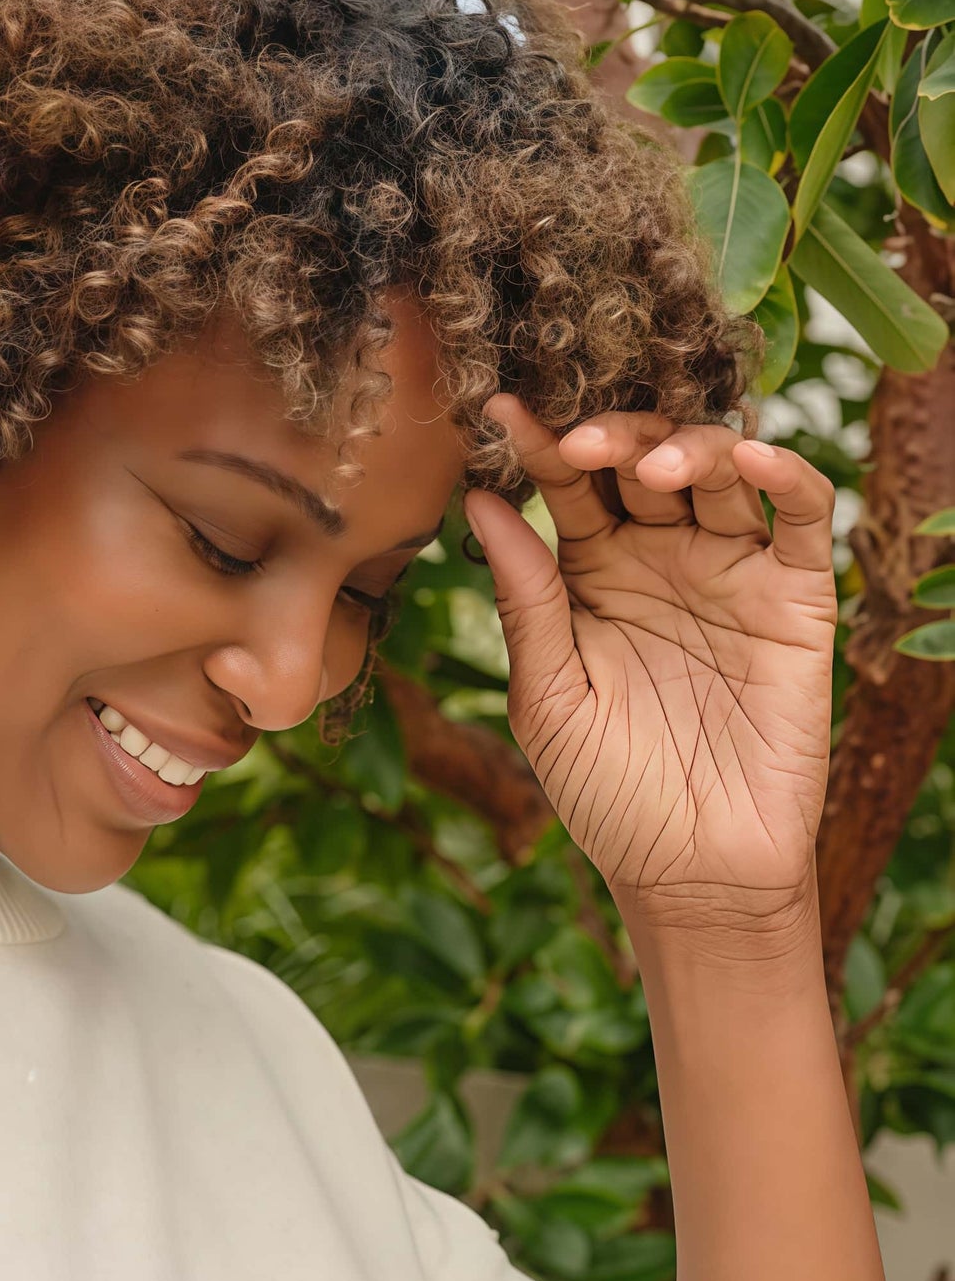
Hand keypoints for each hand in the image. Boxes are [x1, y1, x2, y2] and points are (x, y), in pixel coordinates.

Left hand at [463, 397, 838, 954]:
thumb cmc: (607, 791)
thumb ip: (526, 598)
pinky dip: (785, 475)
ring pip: (718, 468)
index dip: (535, 445)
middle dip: (610, 434)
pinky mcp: (796, 598)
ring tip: (651, 470)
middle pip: (638, 458)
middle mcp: (658, 555)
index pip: (563, 486)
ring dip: (686, 448)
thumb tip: (477, 500)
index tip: (497, 408)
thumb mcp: (548, 694)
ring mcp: (728, 569)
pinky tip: (752, 459)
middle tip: (576, 441)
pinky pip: (801, 517)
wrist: (694, 872)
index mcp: (588, 571)